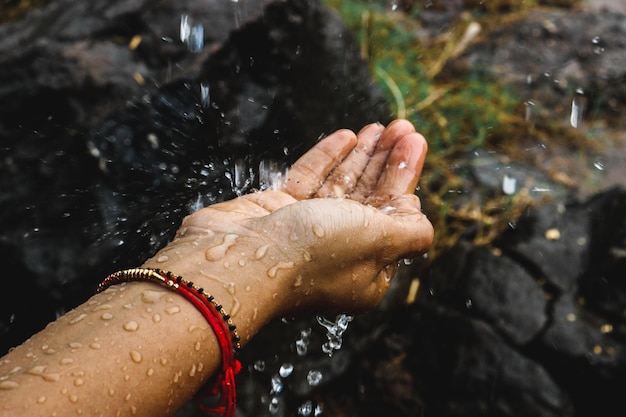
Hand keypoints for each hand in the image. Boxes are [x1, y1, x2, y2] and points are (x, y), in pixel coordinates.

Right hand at [143, 119, 432, 333]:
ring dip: (363, 155)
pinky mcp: (276, 213)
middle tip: (402, 125)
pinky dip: (327, 158)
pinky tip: (346, 136)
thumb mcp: (378, 241)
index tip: (415, 143)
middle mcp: (337, 253)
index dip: (406, 176)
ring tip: (380, 126)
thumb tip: (421, 221)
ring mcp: (304, 231)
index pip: (395, 215)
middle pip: (370, 198)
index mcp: (366, 270)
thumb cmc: (311, 253)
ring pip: (341, 186)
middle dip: (387, 160)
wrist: (236, 259)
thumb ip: (410, 231)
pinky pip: (308, 180)